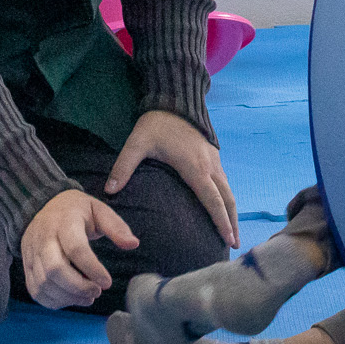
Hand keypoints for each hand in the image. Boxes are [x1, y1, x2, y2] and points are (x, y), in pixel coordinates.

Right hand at [22, 188, 137, 309]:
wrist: (43, 205)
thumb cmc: (76, 211)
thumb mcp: (99, 210)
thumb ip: (116, 227)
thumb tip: (134, 244)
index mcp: (64, 221)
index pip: (75, 248)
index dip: (92, 269)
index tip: (107, 282)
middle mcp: (43, 237)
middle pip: (54, 269)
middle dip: (78, 287)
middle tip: (96, 291)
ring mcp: (31, 252)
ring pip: (44, 283)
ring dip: (68, 297)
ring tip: (88, 296)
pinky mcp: (26, 265)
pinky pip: (36, 290)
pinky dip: (54, 301)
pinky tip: (72, 298)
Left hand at [107, 110, 238, 246]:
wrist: (174, 99)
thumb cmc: (156, 124)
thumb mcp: (137, 143)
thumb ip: (123, 167)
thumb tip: (109, 190)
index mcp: (195, 168)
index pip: (213, 200)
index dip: (221, 221)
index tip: (228, 239)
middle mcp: (209, 166)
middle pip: (227, 199)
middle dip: (232, 222)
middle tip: (235, 244)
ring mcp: (214, 160)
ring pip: (228, 191)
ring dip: (232, 211)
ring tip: (232, 232)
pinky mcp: (213, 155)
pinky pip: (225, 182)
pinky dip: (227, 198)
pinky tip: (224, 207)